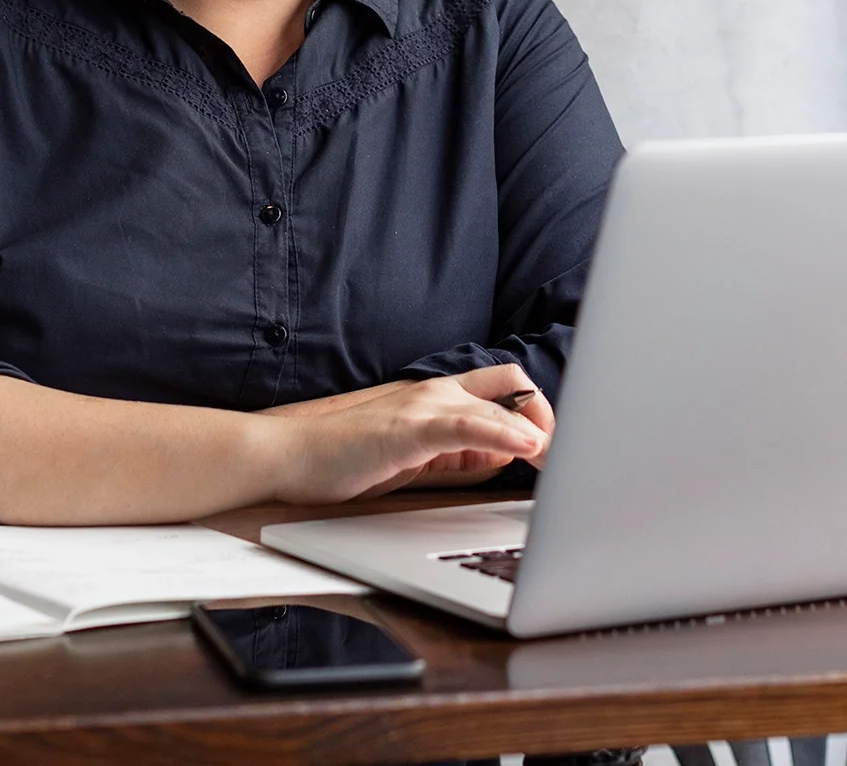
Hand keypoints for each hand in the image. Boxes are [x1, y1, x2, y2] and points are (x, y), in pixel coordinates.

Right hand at [272, 364, 553, 504]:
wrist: (288, 455)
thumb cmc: (343, 457)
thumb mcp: (414, 454)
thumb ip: (457, 453)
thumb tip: (501, 459)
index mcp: (437, 397)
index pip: (504, 388)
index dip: (536, 412)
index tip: (551, 447)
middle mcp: (435, 393)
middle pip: (512, 386)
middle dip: (545, 416)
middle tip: (558, 456)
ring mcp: (422, 406)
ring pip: (497, 407)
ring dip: (537, 431)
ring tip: (558, 459)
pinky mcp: (408, 428)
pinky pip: (468, 426)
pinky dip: (504, 434)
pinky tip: (528, 447)